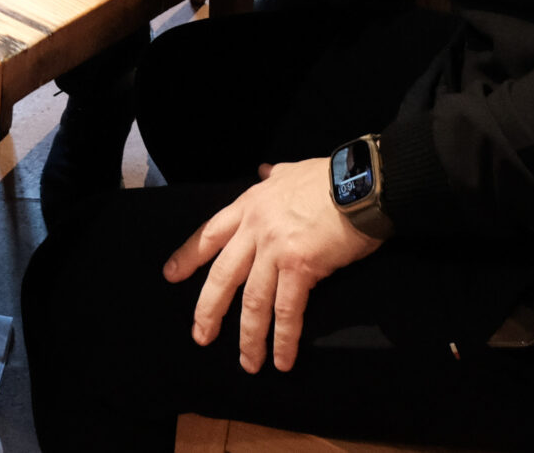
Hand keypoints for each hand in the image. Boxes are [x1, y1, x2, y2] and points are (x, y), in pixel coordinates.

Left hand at [164, 158, 382, 373]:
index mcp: (250, 205)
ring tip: (248, 364)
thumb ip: (273, 176)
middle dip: (209, 310)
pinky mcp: (300, 266)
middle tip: (200, 337)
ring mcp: (275, 248)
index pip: (209, 234)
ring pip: (253, 301)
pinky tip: (282, 361)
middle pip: (223, 275)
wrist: (362, 184)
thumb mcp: (291, 171)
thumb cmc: (330, 178)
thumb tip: (263, 170)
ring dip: (249, 338)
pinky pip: (286, 311)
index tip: (170, 275)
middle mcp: (255, 228)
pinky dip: (283, 340)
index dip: (188, 256)